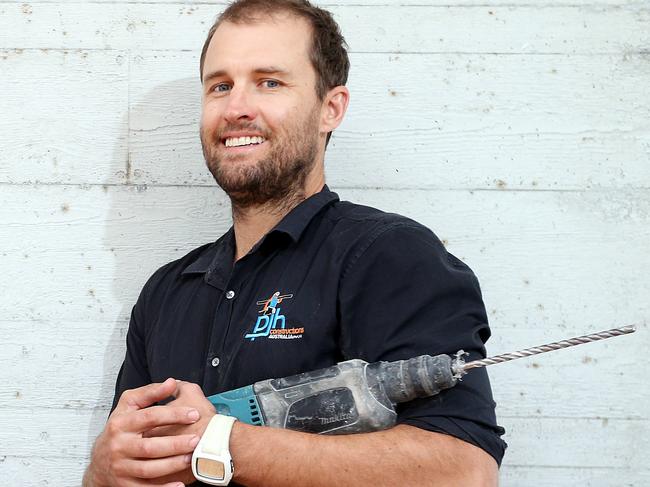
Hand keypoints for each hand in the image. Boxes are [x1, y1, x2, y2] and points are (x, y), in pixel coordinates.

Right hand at [84, 378, 202, 486]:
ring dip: (172, 465)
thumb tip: (171, 382)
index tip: (194, 413)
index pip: (149, 417)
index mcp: (121, 423)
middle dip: (175, 444)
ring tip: (191, 458)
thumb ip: (150, 392)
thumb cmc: (119, 428)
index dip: (173, 414)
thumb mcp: (129, 405)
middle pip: (150, 447)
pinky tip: (180, 485)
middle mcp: (119, 446)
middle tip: (196, 440)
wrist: (99, 461)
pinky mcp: (125, 485)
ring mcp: (121, 467)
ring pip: (149, 469)